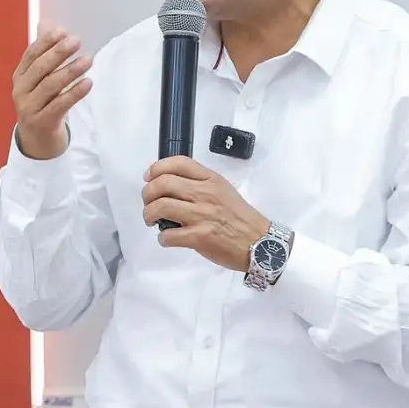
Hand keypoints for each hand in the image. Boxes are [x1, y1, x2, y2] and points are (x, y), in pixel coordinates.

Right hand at [11, 25, 92, 159]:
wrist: (37, 140)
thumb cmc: (42, 103)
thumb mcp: (40, 79)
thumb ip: (43, 52)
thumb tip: (46, 23)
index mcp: (20, 76)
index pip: (30, 54)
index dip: (46, 42)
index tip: (62, 31)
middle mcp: (20, 90)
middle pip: (39, 68)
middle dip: (58, 53)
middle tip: (77, 41)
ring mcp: (29, 107)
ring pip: (49, 85)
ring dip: (70, 71)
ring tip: (88, 60)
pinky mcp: (42, 122)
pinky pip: (59, 105)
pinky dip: (74, 93)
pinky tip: (88, 83)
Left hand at [142, 157, 268, 271]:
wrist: (261, 244)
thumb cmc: (239, 218)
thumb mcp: (223, 191)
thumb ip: (200, 184)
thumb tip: (168, 185)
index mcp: (211, 180)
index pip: (178, 163)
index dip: (157, 168)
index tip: (149, 178)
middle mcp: (205, 194)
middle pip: (162, 183)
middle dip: (147, 194)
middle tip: (148, 203)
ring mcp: (202, 215)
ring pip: (161, 206)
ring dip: (148, 214)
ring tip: (151, 220)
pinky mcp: (200, 237)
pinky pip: (168, 235)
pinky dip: (162, 239)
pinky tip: (167, 239)